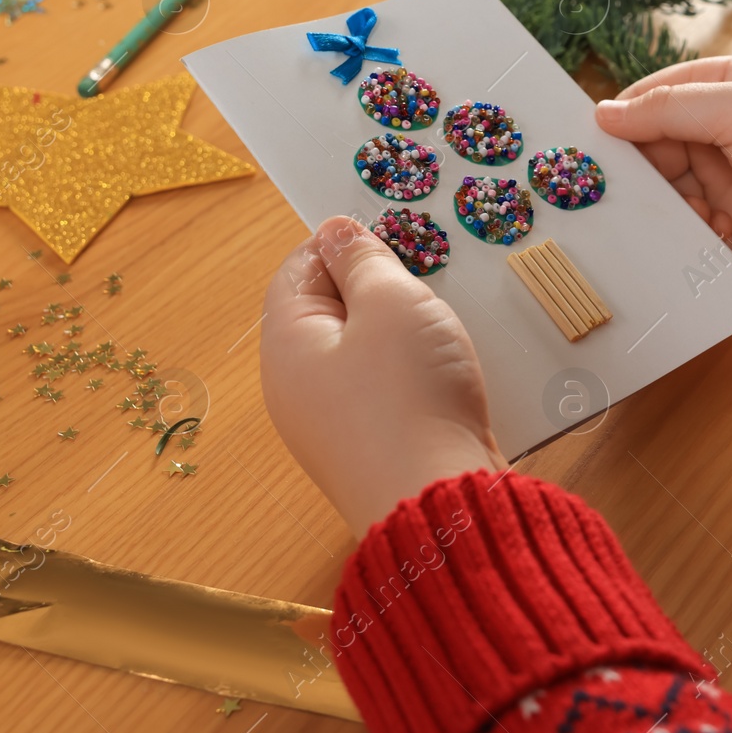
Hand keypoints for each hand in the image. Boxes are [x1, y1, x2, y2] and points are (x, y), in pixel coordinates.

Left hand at [260, 216, 507, 537]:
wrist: (438, 500)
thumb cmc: (410, 397)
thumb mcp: (393, 304)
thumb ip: (364, 261)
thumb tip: (337, 232)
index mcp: (286, 343)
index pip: (297, 270)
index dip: (341, 243)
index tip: (389, 234)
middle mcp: (296, 386)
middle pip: (331, 313)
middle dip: (379, 290)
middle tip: (425, 281)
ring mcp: (332, 424)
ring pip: (363, 353)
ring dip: (402, 333)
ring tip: (441, 328)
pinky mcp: (370, 448)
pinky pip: (385, 391)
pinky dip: (414, 373)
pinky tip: (445, 374)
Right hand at [595, 58, 731, 266]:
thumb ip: (669, 111)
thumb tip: (603, 113)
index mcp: (722, 87)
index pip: (652, 99)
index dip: (618, 121)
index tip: (578, 146)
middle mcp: (723, 132)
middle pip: (656, 153)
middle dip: (634, 176)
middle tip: (600, 198)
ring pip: (674, 197)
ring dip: (660, 212)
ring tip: (642, 223)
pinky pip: (700, 233)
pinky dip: (687, 240)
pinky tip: (680, 245)